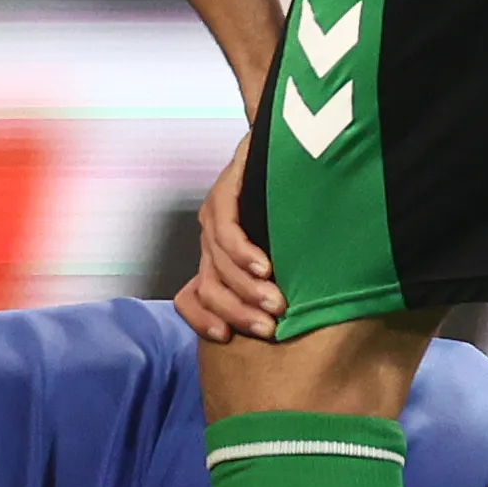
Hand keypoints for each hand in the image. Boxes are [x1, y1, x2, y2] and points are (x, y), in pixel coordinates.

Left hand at [171, 144, 284, 345]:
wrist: (293, 148)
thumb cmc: (296, 211)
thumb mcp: (285, 255)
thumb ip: (279, 283)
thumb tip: (295, 324)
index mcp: (217, 259)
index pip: (191, 297)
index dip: (202, 319)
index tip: (225, 338)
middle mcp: (209, 240)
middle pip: (208, 288)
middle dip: (237, 313)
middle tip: (269, 330)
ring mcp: (214, 217)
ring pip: (218, 264)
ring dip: (247, 290)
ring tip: (276, 304)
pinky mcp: (225, 192)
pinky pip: (226, 231)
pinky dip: (244, 254)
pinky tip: (265, 267)